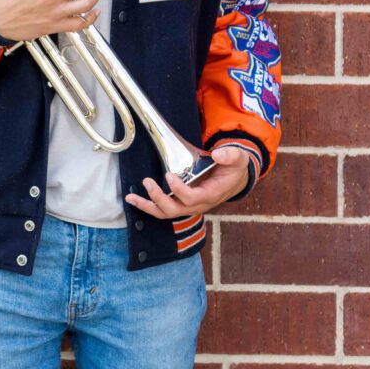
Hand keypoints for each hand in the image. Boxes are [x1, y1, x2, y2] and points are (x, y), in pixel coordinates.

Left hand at [124, 146, 251, 218]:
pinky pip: (164, 209)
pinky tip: (134, 199)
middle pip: (176, 210)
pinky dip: (148, 206)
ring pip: (167, 213)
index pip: (193, 198)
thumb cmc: (234, 168)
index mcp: (211, 194)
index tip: (169, 175)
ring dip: (148, 206)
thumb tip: (218, 155)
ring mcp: (189, 206)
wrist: (235, 179)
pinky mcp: (182, 203)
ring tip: (131, 197)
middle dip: (159, 199)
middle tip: (148, 182)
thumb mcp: (238, 158)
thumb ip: (231, 155)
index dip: (179, 190)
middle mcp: (199, 204)